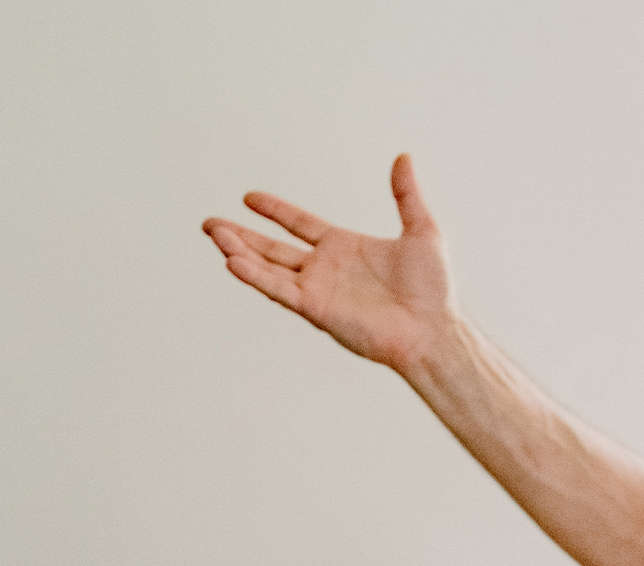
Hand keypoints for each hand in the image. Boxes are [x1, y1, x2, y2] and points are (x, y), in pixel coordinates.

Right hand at [202, 154, 457, 373]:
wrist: (433, 328)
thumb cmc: (433, 289)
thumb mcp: (421, 230)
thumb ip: (406, 195)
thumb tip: (403, 158)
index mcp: (344, 247)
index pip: (299, 224)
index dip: (275, 211)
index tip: (249, 198)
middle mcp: (325, 268)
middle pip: (272, 248)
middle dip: (240, 235)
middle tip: (210, 223)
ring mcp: (317, 290)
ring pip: (268, 268)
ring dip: (240, 252)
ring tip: (214, 235)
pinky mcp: (316, 309)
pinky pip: (279, 290)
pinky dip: (255, 277)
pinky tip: (233, 262)